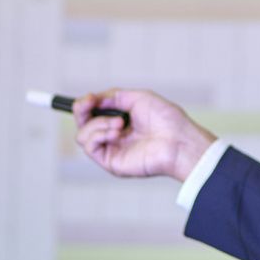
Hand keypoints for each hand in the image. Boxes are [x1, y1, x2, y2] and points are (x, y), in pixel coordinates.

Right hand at [73, 89, 215, 181]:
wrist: (178, 140)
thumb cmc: (166, 119)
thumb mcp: (139, 98)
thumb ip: (113, 97)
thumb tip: (93, 98)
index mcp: (120, 120)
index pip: (92, 113)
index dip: (85, 104)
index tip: (89, 97)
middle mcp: (114, 136)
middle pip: (82, 124)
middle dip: (81, 110)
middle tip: (89, 103)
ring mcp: (112, 149)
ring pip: (83, 135)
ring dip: (97, 124)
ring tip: (119, 124)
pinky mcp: (111, 163)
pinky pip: (90, 147)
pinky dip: (98, 135)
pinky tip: (116, 133)